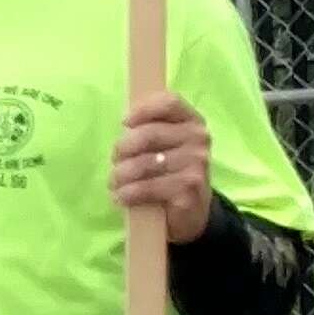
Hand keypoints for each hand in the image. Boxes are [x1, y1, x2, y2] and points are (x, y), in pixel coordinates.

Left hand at [112, 93, 212, 238]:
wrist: (193, 211)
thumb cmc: (171, 170)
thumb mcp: (166, 145)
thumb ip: (150, 128)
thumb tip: (124, 123)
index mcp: (193, 121)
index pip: (170, 103)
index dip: (143, 109)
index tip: (124, 122)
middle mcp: (199, 139)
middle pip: (150, 134)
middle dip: (123, 148)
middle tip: (114, 160)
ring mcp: (196, 164)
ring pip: (144, 164)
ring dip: (121, 174)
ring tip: (114, 182)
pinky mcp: (188, 190)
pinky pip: (147, 187)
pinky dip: (128, 193)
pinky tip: (121, 196)